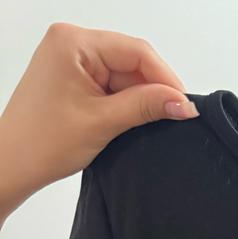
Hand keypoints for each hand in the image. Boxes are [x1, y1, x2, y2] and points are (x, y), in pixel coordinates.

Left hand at [0, 21, 197, 227]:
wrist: (12, 164)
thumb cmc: (43, 142)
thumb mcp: (103, 122)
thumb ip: (146, 107)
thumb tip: (183, 103)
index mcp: (73, 42)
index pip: (137, 51)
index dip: (166, 78)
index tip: (186, 106)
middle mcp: (71, 43)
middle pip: (132, 61)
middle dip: (153, 90)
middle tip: (176, 118)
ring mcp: (72, 60)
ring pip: (124, 75)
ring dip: (140, 99)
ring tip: (152, 124)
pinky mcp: (74, 78)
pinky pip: (111, 85)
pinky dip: (125, 103)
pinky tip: (133, 120)